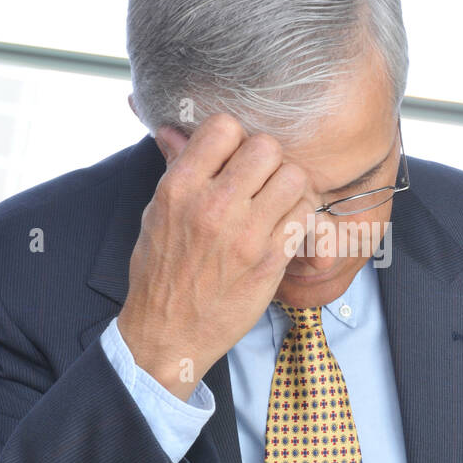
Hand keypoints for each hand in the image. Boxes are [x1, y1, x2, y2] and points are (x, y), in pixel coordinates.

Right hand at [117, 113, 314, 398]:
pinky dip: (301, 216)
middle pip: (267, 147)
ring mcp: (245, 234)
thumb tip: (172, 130)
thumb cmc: (160, 274)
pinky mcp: (271, 261)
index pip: (224, 127)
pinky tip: (285, 227)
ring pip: (295, 177)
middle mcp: (213, 206)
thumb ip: (176, 170)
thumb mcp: (156, 216)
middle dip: (267, 160)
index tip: (233, 158)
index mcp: (179, 188)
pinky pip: (305, 215)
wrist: (168, 335)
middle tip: (260, 180)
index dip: (234, 138)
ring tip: (277, 202)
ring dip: (290, 187)